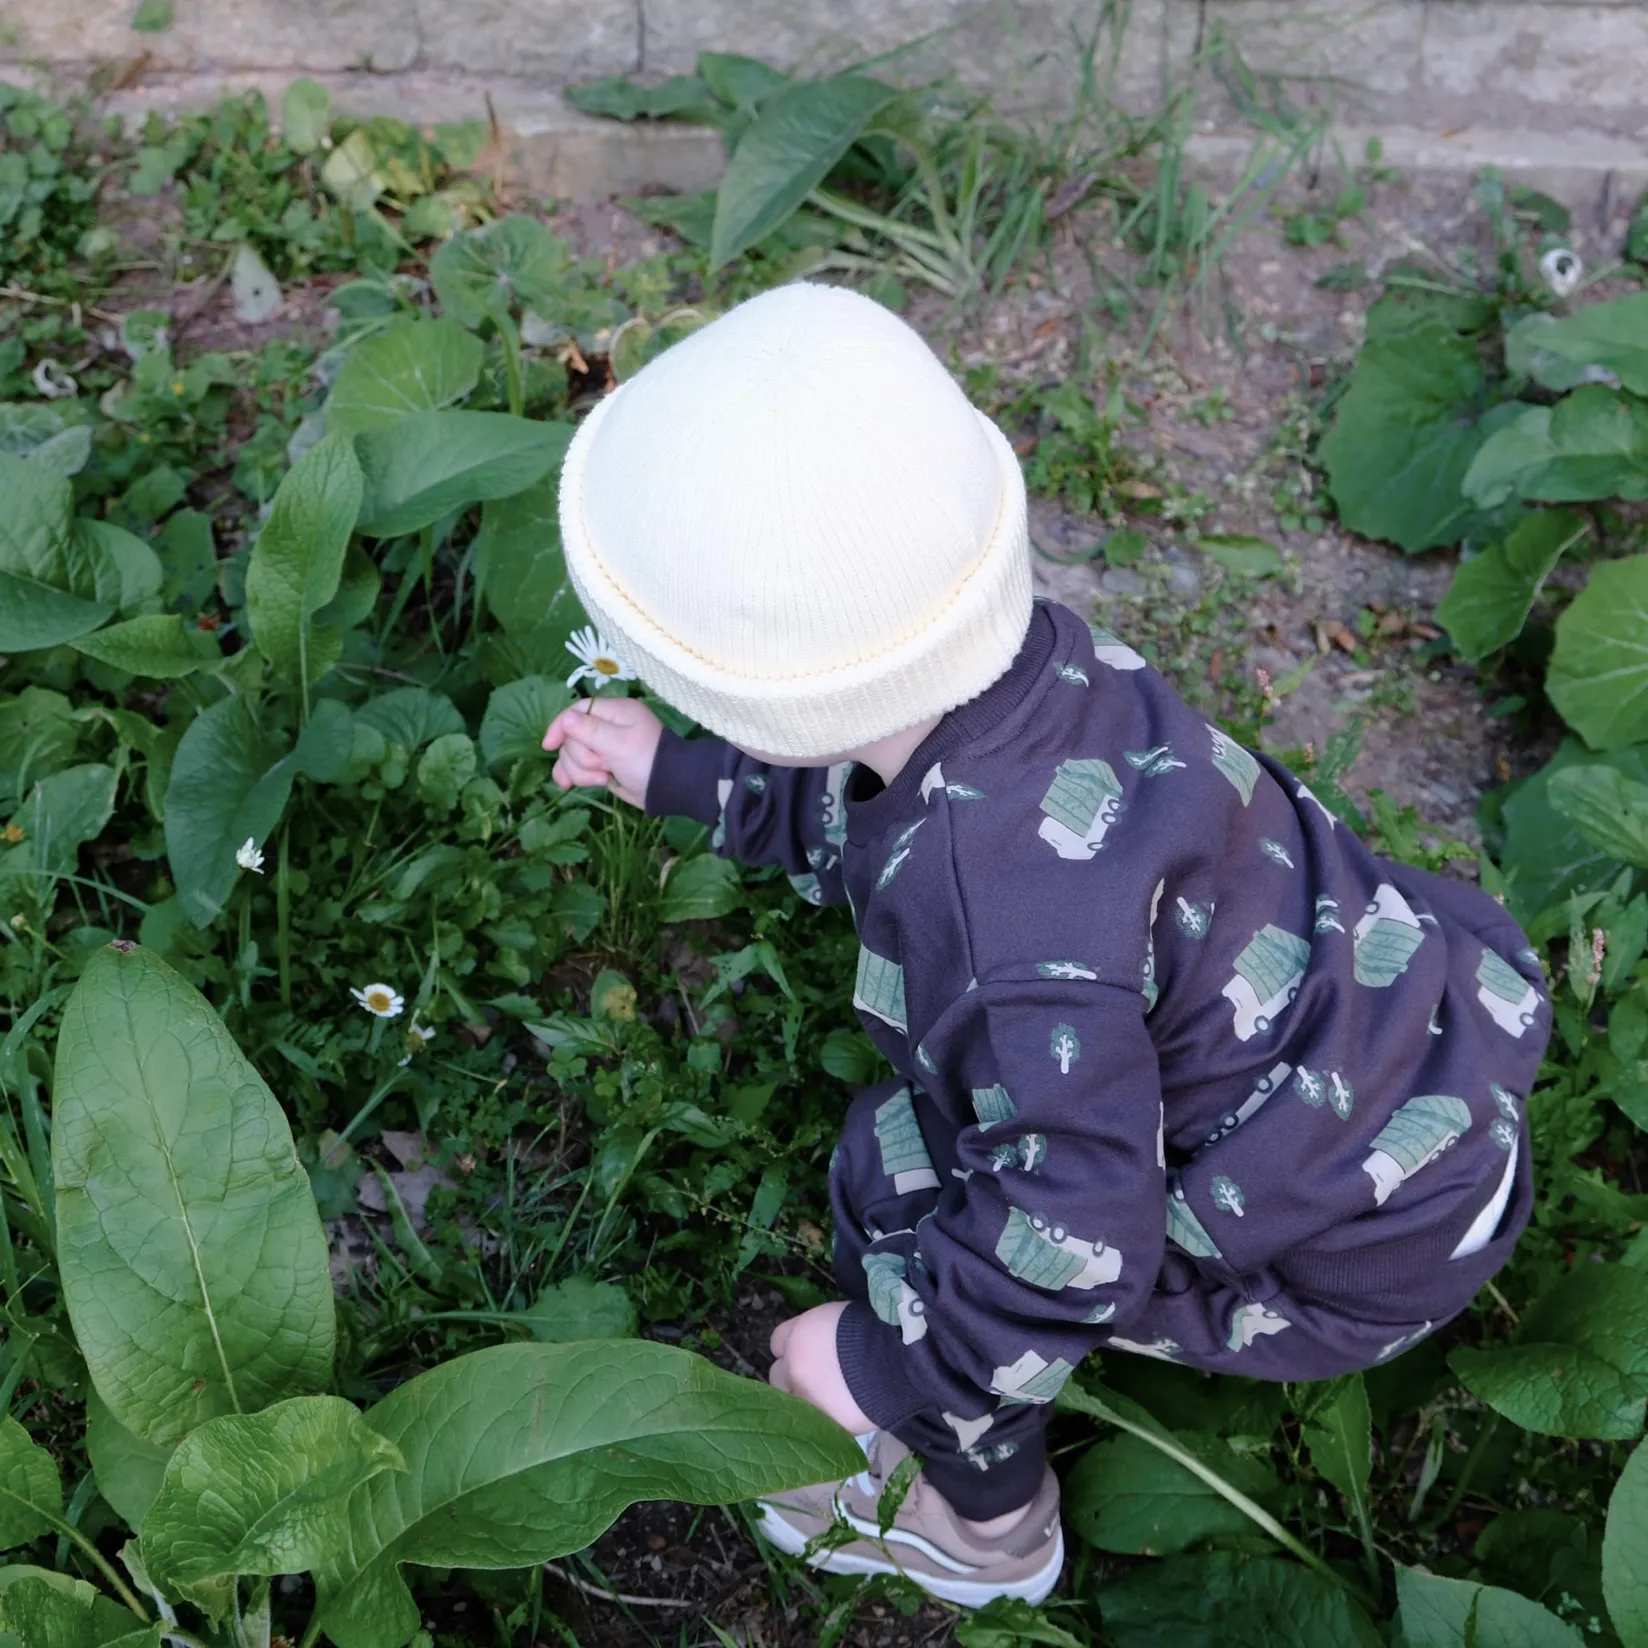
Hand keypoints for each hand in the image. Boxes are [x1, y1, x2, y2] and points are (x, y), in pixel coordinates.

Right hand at [542, 697, 662, 807]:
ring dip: (581, 770)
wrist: (668, 789)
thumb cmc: (647, 761)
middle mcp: (607, 726)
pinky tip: (568, 785)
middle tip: (604, 766)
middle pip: (572, 736)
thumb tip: (565, 719)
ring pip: (572, 754)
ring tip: (603, 777)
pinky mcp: (602, 765)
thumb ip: (590, 730)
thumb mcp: (619, 744)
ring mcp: (604, 747)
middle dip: (582, 756)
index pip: (578, 710)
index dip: (561, 726)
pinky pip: (577, 767)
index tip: (549, 745)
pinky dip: (574, 775)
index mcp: (615, 712)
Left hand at [769, 1302, 874, 1432]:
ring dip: (806, 1400)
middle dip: (792, 1375)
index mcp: (797, 1336)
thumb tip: (824, 1343)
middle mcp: (793, 1368)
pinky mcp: (825, 1425)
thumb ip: (822, 1333)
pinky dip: (828, 1419)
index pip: (777, 1341)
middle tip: (814, 1377)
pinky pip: (818, 1424)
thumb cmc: (873, 1328)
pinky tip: (844, 1412)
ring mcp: (807, 1399)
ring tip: (829, 1399)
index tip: (806, 1349)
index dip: (793, 1345)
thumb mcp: (840, 1317)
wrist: (895, 1360)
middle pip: (777, 1375)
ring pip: (793, 1403)